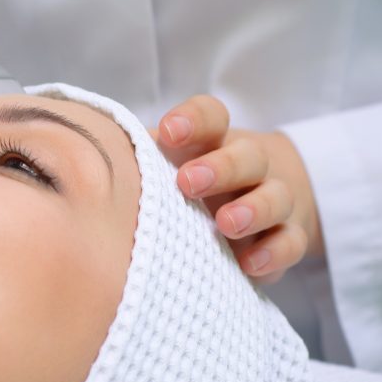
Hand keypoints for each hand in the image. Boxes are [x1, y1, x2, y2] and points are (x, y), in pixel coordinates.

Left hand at [155, 96, 322, 283]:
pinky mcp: (287, 238)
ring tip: (225, 223)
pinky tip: (248, 264)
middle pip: (248, 155)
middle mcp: (250, 165)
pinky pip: (291, 242)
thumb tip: (91, 164)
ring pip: (275, 197)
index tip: (169, 132)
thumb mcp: (170, 166)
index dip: (193, 120)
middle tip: (188, 182)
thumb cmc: (196, 181)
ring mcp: (274, 200)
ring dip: (253, 209)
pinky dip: (274, 253)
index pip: (211, 117)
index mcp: (214, 141)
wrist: (264, 202)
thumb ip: (141, 160)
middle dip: (221, 167)